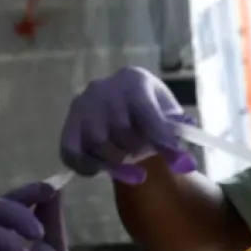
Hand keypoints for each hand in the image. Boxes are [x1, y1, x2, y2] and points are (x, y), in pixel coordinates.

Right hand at [61, 67, 193, 183]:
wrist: (124, 106)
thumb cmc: (152, 111)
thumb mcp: (169, 115)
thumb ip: (175, 134)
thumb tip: (182, 162)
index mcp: (133, 79)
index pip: (148, 115)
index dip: (163, 142)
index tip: (178, 163)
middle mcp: (102, 87)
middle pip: (120, 131)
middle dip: (136, 150)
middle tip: (143, 156)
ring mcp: (81, 104)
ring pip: (97, 143)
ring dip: (115, 160)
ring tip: (127, 160)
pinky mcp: (67, 124)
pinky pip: (72, 153)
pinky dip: (87, 167)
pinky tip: (99, 171)